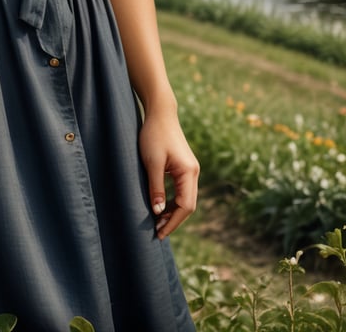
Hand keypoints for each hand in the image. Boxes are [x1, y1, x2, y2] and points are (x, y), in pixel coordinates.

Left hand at [138, 110, 198, 238]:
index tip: (159, 232)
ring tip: (157, 223)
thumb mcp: (152, 162)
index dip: (172, 221)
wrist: (160, 112)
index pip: (185, 206)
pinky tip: (161, 207)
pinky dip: (172, 201)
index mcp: (189, 172)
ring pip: (185, 198)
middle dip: (173, 220)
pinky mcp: (183, 166)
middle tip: (157, 231)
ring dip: (172, 211)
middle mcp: (193, 172)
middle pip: (188, 205)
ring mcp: (189, 169)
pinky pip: (181, 190)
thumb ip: (156, 188)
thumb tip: (157, 213)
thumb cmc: (154, 135)